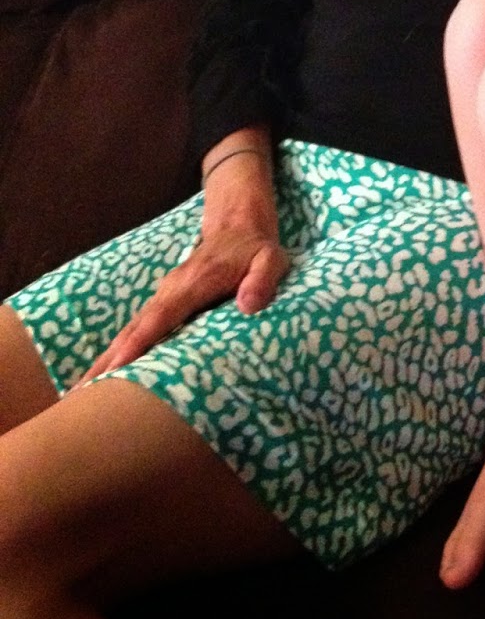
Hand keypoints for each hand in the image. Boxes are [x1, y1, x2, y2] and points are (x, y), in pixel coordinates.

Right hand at [79, 148, 289, 380]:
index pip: (161, 316)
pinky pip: (139, 330)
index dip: (139, 342)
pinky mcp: (165, 303)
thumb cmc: (256, 248)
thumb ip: (262, 280)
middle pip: (133, 329)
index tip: (116, 367)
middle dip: (107, 360)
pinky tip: (106, 374)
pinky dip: (120, 351)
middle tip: (79, 395)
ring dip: (106, 359)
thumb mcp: (271, 259)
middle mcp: (171, 290)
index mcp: (193, 283)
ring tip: (80, 393)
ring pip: (131, 331)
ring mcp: (165, 296)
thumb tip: (249, 306)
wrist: (237, 223)